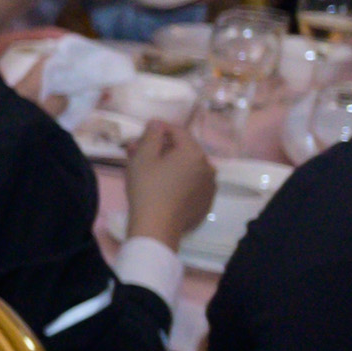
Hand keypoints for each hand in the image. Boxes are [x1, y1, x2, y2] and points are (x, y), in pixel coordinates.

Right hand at [123, 119, 218, 251]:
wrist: (157, 227)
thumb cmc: (147, 188)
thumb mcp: (142, 158)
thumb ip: (151, 135)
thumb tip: (157, 123)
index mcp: (193, 152)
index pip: (178, 131)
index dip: (160, 128)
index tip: (145, 131)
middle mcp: (207, 166)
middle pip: (185, 149)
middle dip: (164, 147)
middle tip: (141, 152)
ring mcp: (210, 186)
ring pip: (189, 167)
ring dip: (172, 164)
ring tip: (152, 171)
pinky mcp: (206, 202)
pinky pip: (193, 184)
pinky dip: (181, 180)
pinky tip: (165, 187)